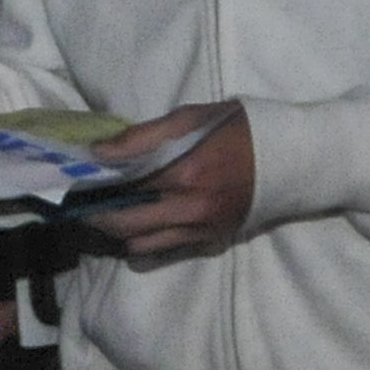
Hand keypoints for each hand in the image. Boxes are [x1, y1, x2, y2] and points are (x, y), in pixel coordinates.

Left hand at [87, 102, 252, 261]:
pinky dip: (145, 241)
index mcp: (184, 173)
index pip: (123, 187)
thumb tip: (98, 152)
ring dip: (119, 232)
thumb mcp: (191, 118)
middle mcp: (191, 209)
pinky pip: (165, 251)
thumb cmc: (241, 129)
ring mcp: (201, 230)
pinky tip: (139, 224)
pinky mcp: (211, 242)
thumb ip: (142, 136)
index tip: (76, 181)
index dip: (94, 186)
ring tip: (110, 213)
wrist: (293, 158)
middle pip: (124, 225)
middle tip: (84, 203)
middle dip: (97, 216)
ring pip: (141, 245)